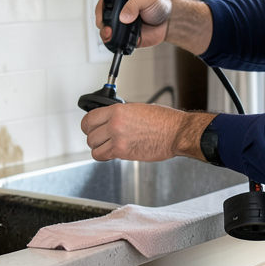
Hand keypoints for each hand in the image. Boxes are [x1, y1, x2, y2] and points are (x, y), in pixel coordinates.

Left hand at [81, 103, 213, 162]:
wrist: (177, 133)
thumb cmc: (164, 121)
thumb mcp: (139, 109)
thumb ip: (121, 115)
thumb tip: (111, 120)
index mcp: (118, 111)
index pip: (90, 119)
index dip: (88, 125)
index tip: (90, 128)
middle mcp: (115, 124)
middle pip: (90, 134)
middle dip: (93, 137)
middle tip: (100, 138)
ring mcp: (118, 139)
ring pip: (94, 147)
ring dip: (98, 148)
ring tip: (106, 146)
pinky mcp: (123, 152)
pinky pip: (102, 156)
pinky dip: (104, 156)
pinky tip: (111, 153)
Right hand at [95, 0, 172, 49]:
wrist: (169, 21)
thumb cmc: (158, 5)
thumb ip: (134, 4)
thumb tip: (123, 17)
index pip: (104, 3)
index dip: (100, 9)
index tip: (102, 16)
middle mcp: (118, 13)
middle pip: (102, 18)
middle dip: (102, 24)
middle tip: (108, 28)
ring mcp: (121, 26)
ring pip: (106, 31)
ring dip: (105, 35)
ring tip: (110, 35)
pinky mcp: (126, 38)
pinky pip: (116, 42)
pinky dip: (113, 44)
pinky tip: (116, 43)